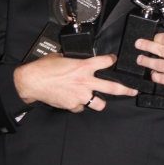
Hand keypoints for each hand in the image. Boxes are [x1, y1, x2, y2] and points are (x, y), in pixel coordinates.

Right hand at [13, 53, 137, 111]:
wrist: (31, 82)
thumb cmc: (44, 68)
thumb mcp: (62, 57)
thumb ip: (75, 60)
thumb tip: (79, 60)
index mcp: (84, 66)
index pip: (106, 62)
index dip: (112, 61)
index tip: (114, 61)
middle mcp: (86, 81)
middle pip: (113, 87)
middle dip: (126, 90)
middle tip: (133, 91)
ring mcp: (81, 95)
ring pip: (100, 103)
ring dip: (100, 101)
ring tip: (98, 99)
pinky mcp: (73, 105)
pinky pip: (81, 107)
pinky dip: (79, 105)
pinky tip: (73, 100)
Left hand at [135, 32, 163, 97]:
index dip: (157, 37)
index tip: (153, 38)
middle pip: (161, 50)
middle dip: (147, 46)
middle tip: (138, 44)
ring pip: (159, 65)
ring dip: (147, 61)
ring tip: (140, 59)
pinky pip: (162, 78)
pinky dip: (154, 75)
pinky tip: (152, 71)